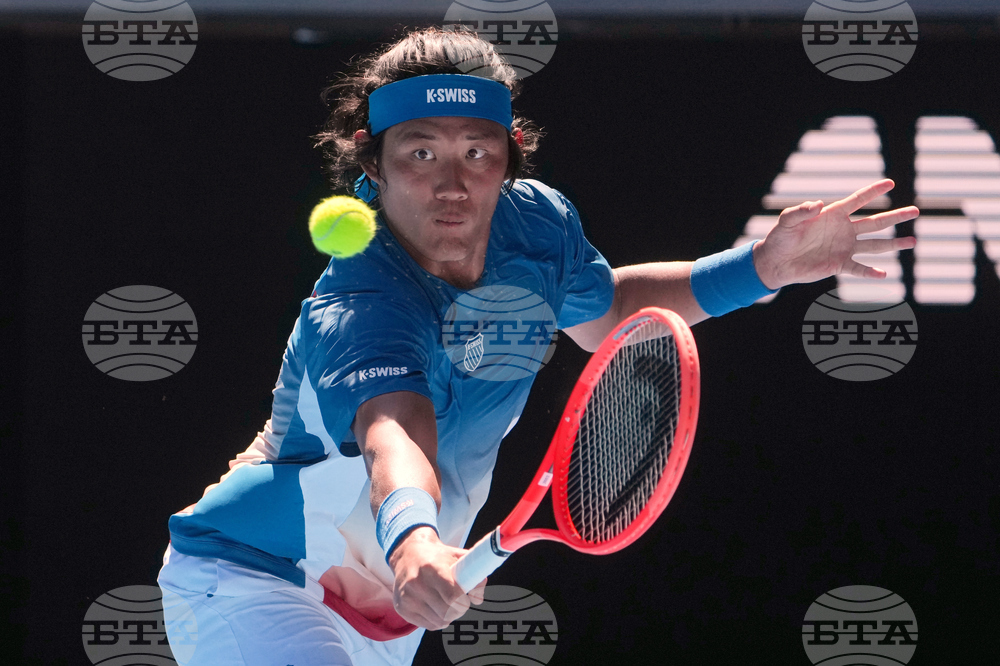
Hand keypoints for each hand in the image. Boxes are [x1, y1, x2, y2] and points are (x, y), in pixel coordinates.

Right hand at [388, 526, 485, 629]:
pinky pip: (428, 625)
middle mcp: (416, 582)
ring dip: (448, 617)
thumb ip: (473, 575)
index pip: (453, 596)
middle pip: (447, 612)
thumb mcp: (457, 558)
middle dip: (458, 610)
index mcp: (432, 567)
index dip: (464, 601)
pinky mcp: (401, 608)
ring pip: (439, 622)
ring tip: (447, 603)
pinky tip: (435, 607)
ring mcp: (407, 597)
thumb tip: (478, 599)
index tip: (466, 598)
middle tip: (459, 602)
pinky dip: (437, 620)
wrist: (408, 554)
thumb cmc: (437, 557)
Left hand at [752, 179, 918, 289]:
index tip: (890, 183)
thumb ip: (800, 212)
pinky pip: (859, 268)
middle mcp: (843, 230)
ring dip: (893, 244)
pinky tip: (883, 274)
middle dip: (895, 217)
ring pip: (874, 245)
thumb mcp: (787, 221)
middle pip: (875, 222)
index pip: (857, 200)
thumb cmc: (781, 238)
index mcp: (833, 215)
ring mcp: (844, 248)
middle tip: (915, 210)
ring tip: (912, 241)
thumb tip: (816, 205)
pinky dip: (870, 272)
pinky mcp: (839, 265)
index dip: (873, 191)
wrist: (777, 261)